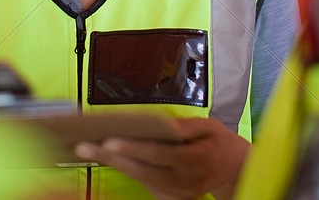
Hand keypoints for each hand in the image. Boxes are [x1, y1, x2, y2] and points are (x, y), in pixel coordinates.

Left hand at [75, 117, 249, 199]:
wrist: (233, 171)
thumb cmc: (218, 143)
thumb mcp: (210, 127)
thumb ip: (187, 127)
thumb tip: (165, 126)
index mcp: (197, 159)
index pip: (160, 154)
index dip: (134, 148)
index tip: (110, 141)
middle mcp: (185, 180)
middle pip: (143, 171)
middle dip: (112, 158)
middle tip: (84, 146)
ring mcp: (178, 193)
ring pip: (140, 179)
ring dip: (114, 164)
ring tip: (88, 148)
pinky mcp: (172, 198)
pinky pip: (145, 183)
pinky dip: (126, 170)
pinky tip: (108, 156)